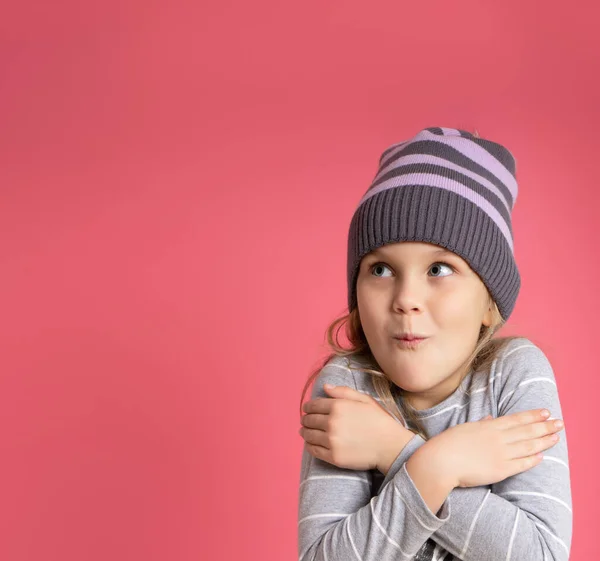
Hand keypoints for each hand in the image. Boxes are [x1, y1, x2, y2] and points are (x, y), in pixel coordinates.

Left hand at [300, 384, 413, 471]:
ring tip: (304, 432)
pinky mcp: (334, 457)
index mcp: (338, 406)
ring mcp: (332, 441)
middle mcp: (332, 423)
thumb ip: (343, 392)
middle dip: (306, 419)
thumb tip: (325, 387)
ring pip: (309, 435)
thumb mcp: (364, 400)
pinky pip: (314, 450)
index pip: (313, 405)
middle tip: (305, 421)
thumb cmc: (379, 420)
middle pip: (309, 420)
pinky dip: (309, 446)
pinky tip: (310, 443)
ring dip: (304, 432)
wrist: (390, 446)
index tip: (306, 409)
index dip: (307, 407)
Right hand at [427, 409, 564, 488]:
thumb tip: (491, 417)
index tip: (546, 412)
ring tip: (556, 437)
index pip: (516, 419)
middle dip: (544, 426)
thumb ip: (481, 424)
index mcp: (489, 426)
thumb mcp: (465, 428)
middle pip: (527, 431)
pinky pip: (521, 464)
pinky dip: (532, 460)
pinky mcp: (500, 470)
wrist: (441, 461)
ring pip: (528, 446)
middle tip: (559, 423)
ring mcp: (500, 454)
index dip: (533, 415)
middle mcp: (498, 438)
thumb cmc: (449, 443)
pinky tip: (542, 456)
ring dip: (543, 441)